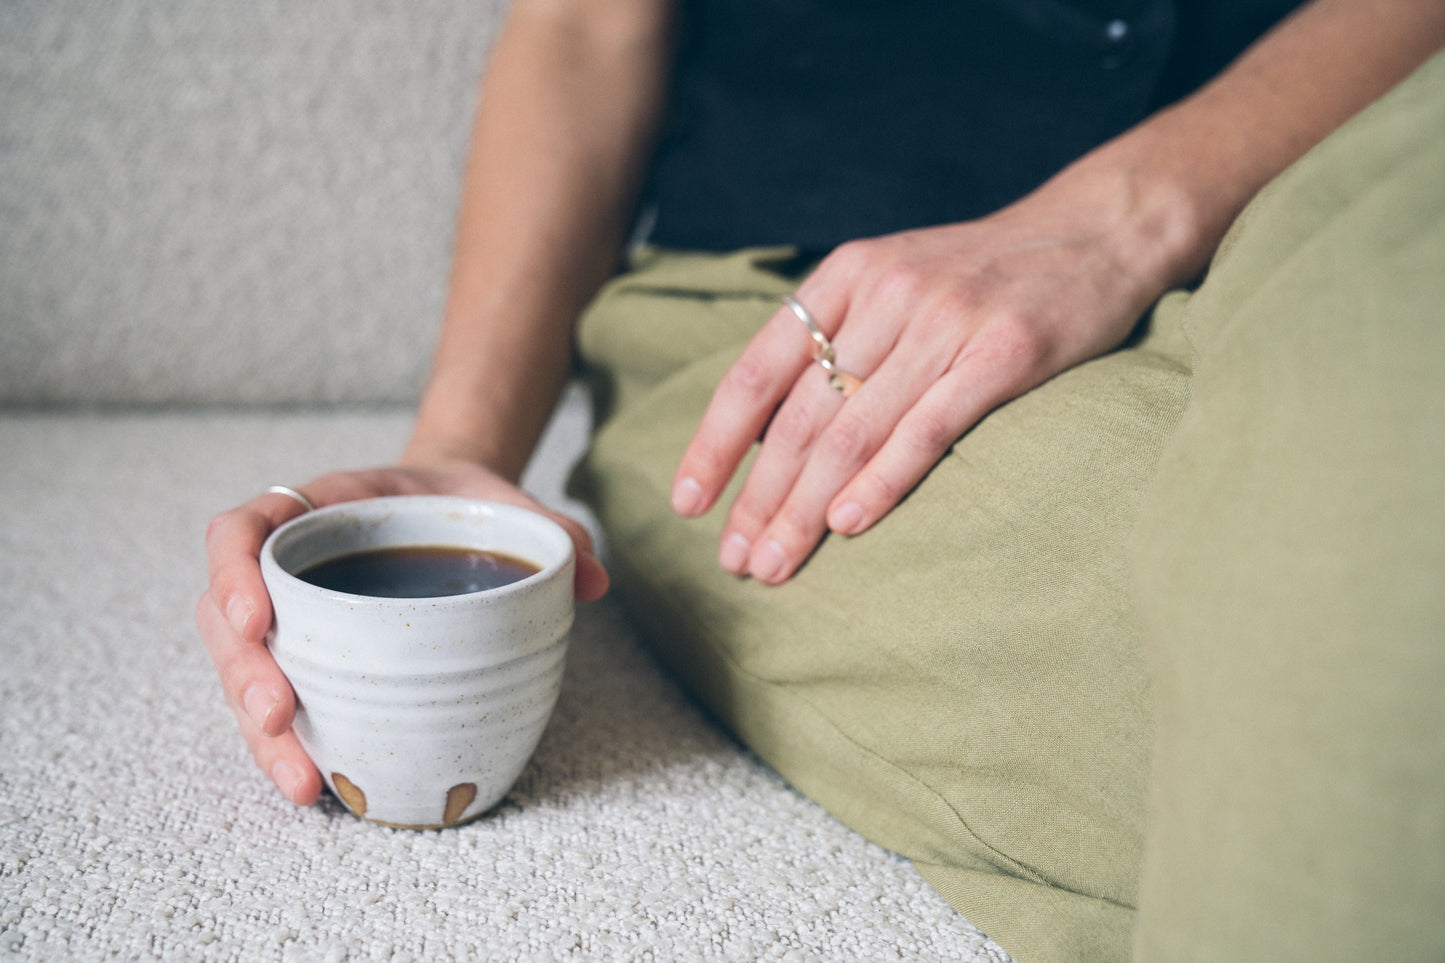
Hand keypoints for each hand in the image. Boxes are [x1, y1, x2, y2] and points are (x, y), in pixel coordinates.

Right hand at [196, 460, 608, 803]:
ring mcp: (289, 619)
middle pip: (225, 620)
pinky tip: (316, 786)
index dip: (234, 573)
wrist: (449, 510)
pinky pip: (274, 704)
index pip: (241, 532)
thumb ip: (547, 529)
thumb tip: (595, 578)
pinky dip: (287, 747)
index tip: (259, 619)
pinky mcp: (304, 663)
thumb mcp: (501, 502)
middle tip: (278, 714)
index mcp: (316, 511)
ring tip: (301, 779)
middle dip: (243, 672)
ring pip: (239, 675)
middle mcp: (284, 567)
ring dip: (258, 731)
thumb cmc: (459, 504)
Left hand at [670, 166, 1185, 583]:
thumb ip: (837, 339)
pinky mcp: (1003, 352)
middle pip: (798, 415)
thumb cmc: (983, 273)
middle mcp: (885, 295)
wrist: (1096, 230)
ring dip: (805, 508)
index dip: (715, 442)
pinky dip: (881, 481)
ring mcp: (944, 322)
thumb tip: (767, 431)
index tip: (687, 503)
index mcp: (846, 278)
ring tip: (775, 564)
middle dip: (757, 497)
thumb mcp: (895, 279)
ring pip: (852, 431)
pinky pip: (926, 428)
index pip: (756, 371)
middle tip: (734, 560)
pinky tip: (848, 525)